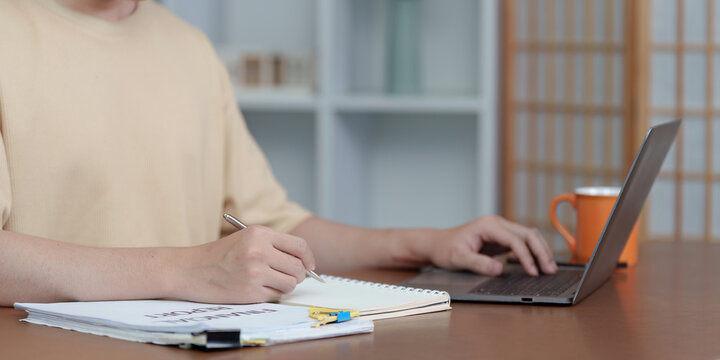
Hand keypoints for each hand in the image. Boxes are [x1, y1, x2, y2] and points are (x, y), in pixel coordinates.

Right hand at [172, 225, 315, 303]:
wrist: (190, 270)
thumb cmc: (220, 255)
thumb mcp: (247, 239)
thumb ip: (274, 246)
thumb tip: (306, 264)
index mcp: (259, 234)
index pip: (299, 246)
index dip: (308, 258)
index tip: (309, 265)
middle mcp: (258, 251)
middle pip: (298, 267)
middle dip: (299, 274)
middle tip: (289, 276)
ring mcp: (254, 273)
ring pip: (291, 283)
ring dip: (286, 285)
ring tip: (271, 281)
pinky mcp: (250, 292)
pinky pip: (276, 295)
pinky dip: (272, 294)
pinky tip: (258, 288)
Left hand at [429, 216, 556, 275]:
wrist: (437, 244)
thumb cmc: (446, 249)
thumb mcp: (458, 258)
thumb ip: (478, 263)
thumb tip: (499, 269)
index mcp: (487, 225)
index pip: (514, 239)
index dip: (526, 255)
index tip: (533, 271)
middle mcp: (497, 223)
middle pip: (527, 233)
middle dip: (541, 251)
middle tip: (550, 270)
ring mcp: (500, 229)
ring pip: (528, 235)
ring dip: (540, 250)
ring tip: (549, 268)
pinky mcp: (501, 237)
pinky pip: (522, 242)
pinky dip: (533, 251)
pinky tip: (538, 264)